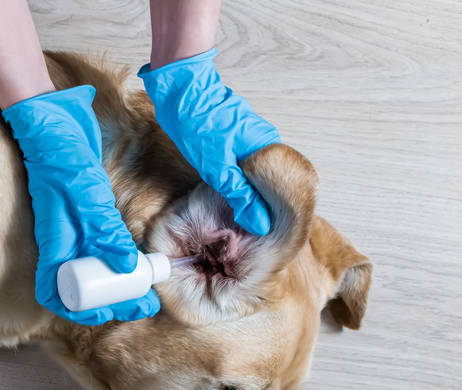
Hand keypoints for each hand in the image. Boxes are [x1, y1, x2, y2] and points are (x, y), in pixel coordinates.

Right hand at [2, 85, 160, 324]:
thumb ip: (103, 230)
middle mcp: (61, 240)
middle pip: (81, 284)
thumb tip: (125, 268)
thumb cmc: (59, 155)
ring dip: (118, 279)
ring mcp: (72, 226)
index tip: (107, 313)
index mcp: (53, 242)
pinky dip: (116, 253)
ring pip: (93, 265)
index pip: (55, 292)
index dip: (78, 310)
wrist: (51, 118)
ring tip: (147, 284)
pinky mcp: (84, 211)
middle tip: (143, 301)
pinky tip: (135, 255)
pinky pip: (100, 242)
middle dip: (111, 298)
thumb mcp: (84, 194)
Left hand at [139, 48, 279, 234]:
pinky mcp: (236, 133)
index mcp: (266, 148)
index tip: (259, 232)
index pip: (280, 191)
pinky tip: (223, 187)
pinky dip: (234, 176)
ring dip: (244, 191)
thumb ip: (240, 195)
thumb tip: (260, 223)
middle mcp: (265, 140)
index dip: (269, 212)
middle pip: (269, 183)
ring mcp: (251, 135)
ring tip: (233, 212)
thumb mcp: (217, 167)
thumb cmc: (197, 121)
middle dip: (257, 205)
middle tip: (243, 227)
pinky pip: (242, 162)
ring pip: (253, 173)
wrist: (180, 85)